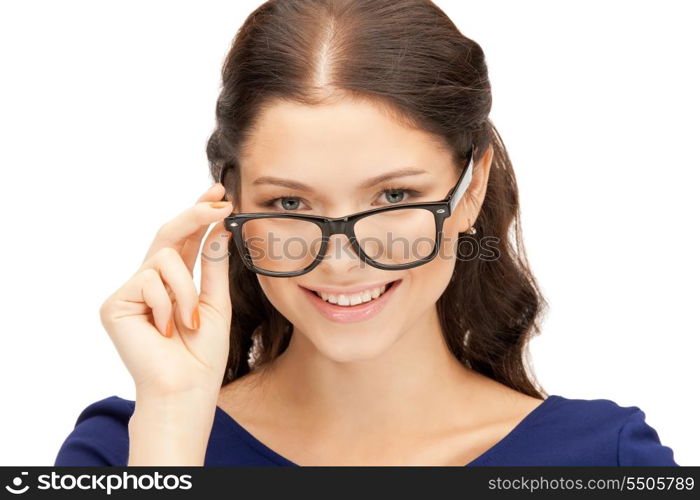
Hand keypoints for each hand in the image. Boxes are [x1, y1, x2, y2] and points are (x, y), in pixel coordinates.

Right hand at [99, 183, 233, 400]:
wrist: (186, 389)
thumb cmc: (203, 353)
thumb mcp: (216, 302)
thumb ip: (214, 265)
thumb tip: (220, 228)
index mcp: (175, 281)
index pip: (186, 239)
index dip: (200, 214)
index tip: (220, 193)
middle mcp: (151, 281)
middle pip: (169, 234)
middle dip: (195, 215)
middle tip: (220, 202)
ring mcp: (131, 291)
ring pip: (164, 259)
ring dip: (186, 289)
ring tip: (190, 321)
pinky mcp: (114, 304)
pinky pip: (148, 282)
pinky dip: (166, 305)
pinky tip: (164, 331)